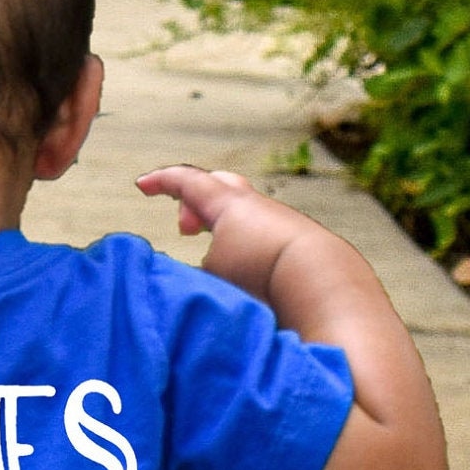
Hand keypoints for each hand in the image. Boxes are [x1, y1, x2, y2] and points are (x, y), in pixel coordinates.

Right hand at [136, 165, 319, 305]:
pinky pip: (267, 239)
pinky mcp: (305, 248)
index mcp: (229, 205)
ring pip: (247, 217)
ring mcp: (286, 225)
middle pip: (222, 187)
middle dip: (197, 201)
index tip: (142, 185)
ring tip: (218, 265)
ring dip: (225, 233)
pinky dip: (249, 249)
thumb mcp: (207, 278)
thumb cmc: (261, 279)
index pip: (187, 181)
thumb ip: (182, 275)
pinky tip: (250, 279)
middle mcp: (259, 208)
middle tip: (186, 227)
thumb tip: (174, 281)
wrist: (327, 288)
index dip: (161, 181)